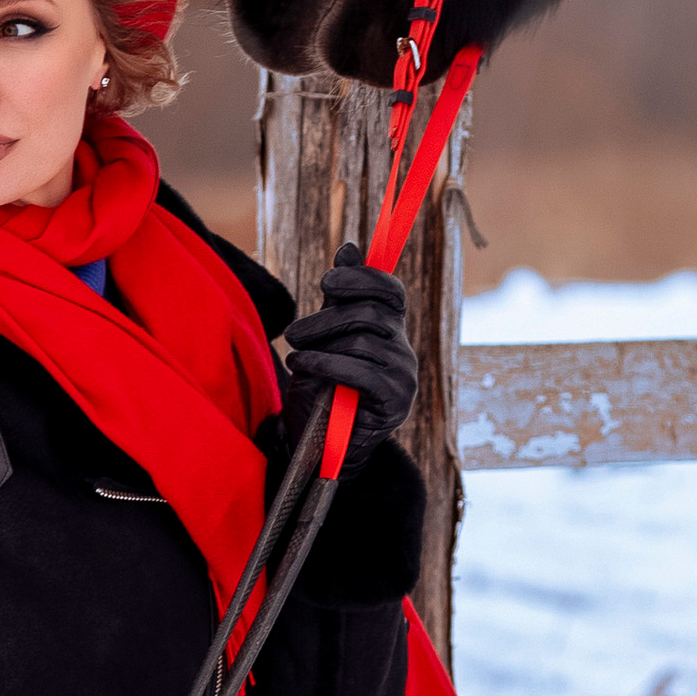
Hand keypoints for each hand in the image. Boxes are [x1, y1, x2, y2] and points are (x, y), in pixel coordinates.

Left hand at [280, 246, 417, 479]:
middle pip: (370, 314)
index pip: (390, 291)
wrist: (319, 447)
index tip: (327, 282)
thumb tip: (350, 248)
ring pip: (363, 341)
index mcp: (388, 330)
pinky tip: (302, 367)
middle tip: (293, 333)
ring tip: (294, 356)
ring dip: (320, 345)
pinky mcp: (395, 401)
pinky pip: (362, 371)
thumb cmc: (321, 390)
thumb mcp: (325, 337)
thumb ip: (338, 299)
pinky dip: (327, 365)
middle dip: (326, 319)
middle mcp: (402, 349)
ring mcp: (403, 375)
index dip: (363, 278)